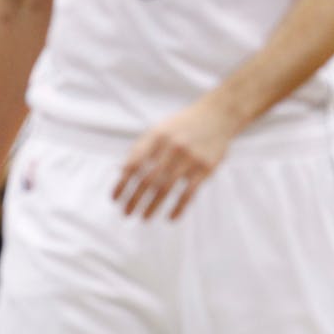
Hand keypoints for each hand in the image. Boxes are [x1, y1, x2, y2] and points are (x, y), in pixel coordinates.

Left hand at [112, 99, 238, 220]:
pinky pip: (189, 193)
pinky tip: (171, 218)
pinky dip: (178, 208)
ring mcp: (190, 157)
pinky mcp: (206, 167)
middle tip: (126, 213)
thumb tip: (122, 175)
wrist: (218, 116)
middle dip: (134, 200)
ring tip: (144, 218)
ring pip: (166, 188)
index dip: (122, 184)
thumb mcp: (160, 130)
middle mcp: (172, 147)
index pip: (133, 164)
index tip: (115, 199)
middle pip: (148, 180)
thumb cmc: (183, 126)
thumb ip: (143, 149)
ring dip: (152, 206)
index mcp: (157, 137)